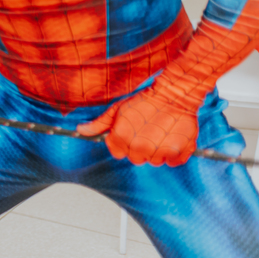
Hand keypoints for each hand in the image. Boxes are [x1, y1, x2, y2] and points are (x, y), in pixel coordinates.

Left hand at [77, 89, 199, 165]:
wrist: (174, 95)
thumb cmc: (144, 101)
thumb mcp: (117, 109)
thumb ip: (99, 124)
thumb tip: (80, 130)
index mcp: (122, 138)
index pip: (117, 153)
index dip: (122, 143)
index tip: (130, 133)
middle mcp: (139, 148)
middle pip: (135, 158)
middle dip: (139, 147)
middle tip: (147, 131)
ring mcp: (159, 151)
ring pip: (154, 160)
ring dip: (157, 150)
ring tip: (160, 133)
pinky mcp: (178, 153)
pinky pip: (172, 162)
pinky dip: (173, 154)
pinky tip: (172, 138)